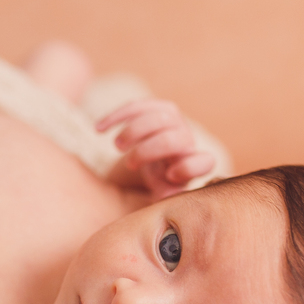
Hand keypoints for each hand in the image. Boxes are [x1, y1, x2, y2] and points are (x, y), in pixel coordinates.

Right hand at [97, 99, 214, 199]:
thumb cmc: (161, 180)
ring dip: (134, 131)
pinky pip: (140, 106)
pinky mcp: (159, 108)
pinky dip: (117, 116)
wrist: (159, 159)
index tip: (168, 176)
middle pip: (173, 139)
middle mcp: (187, 141)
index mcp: (193, 164)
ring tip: (117, 146)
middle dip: (147, 151)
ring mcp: (176, 122)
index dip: (187, 168)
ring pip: (159, 117)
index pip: (203, 162)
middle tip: (130, 164)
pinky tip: (99, 128)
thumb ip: (165, 196)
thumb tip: (165, 197)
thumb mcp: (163, 192)